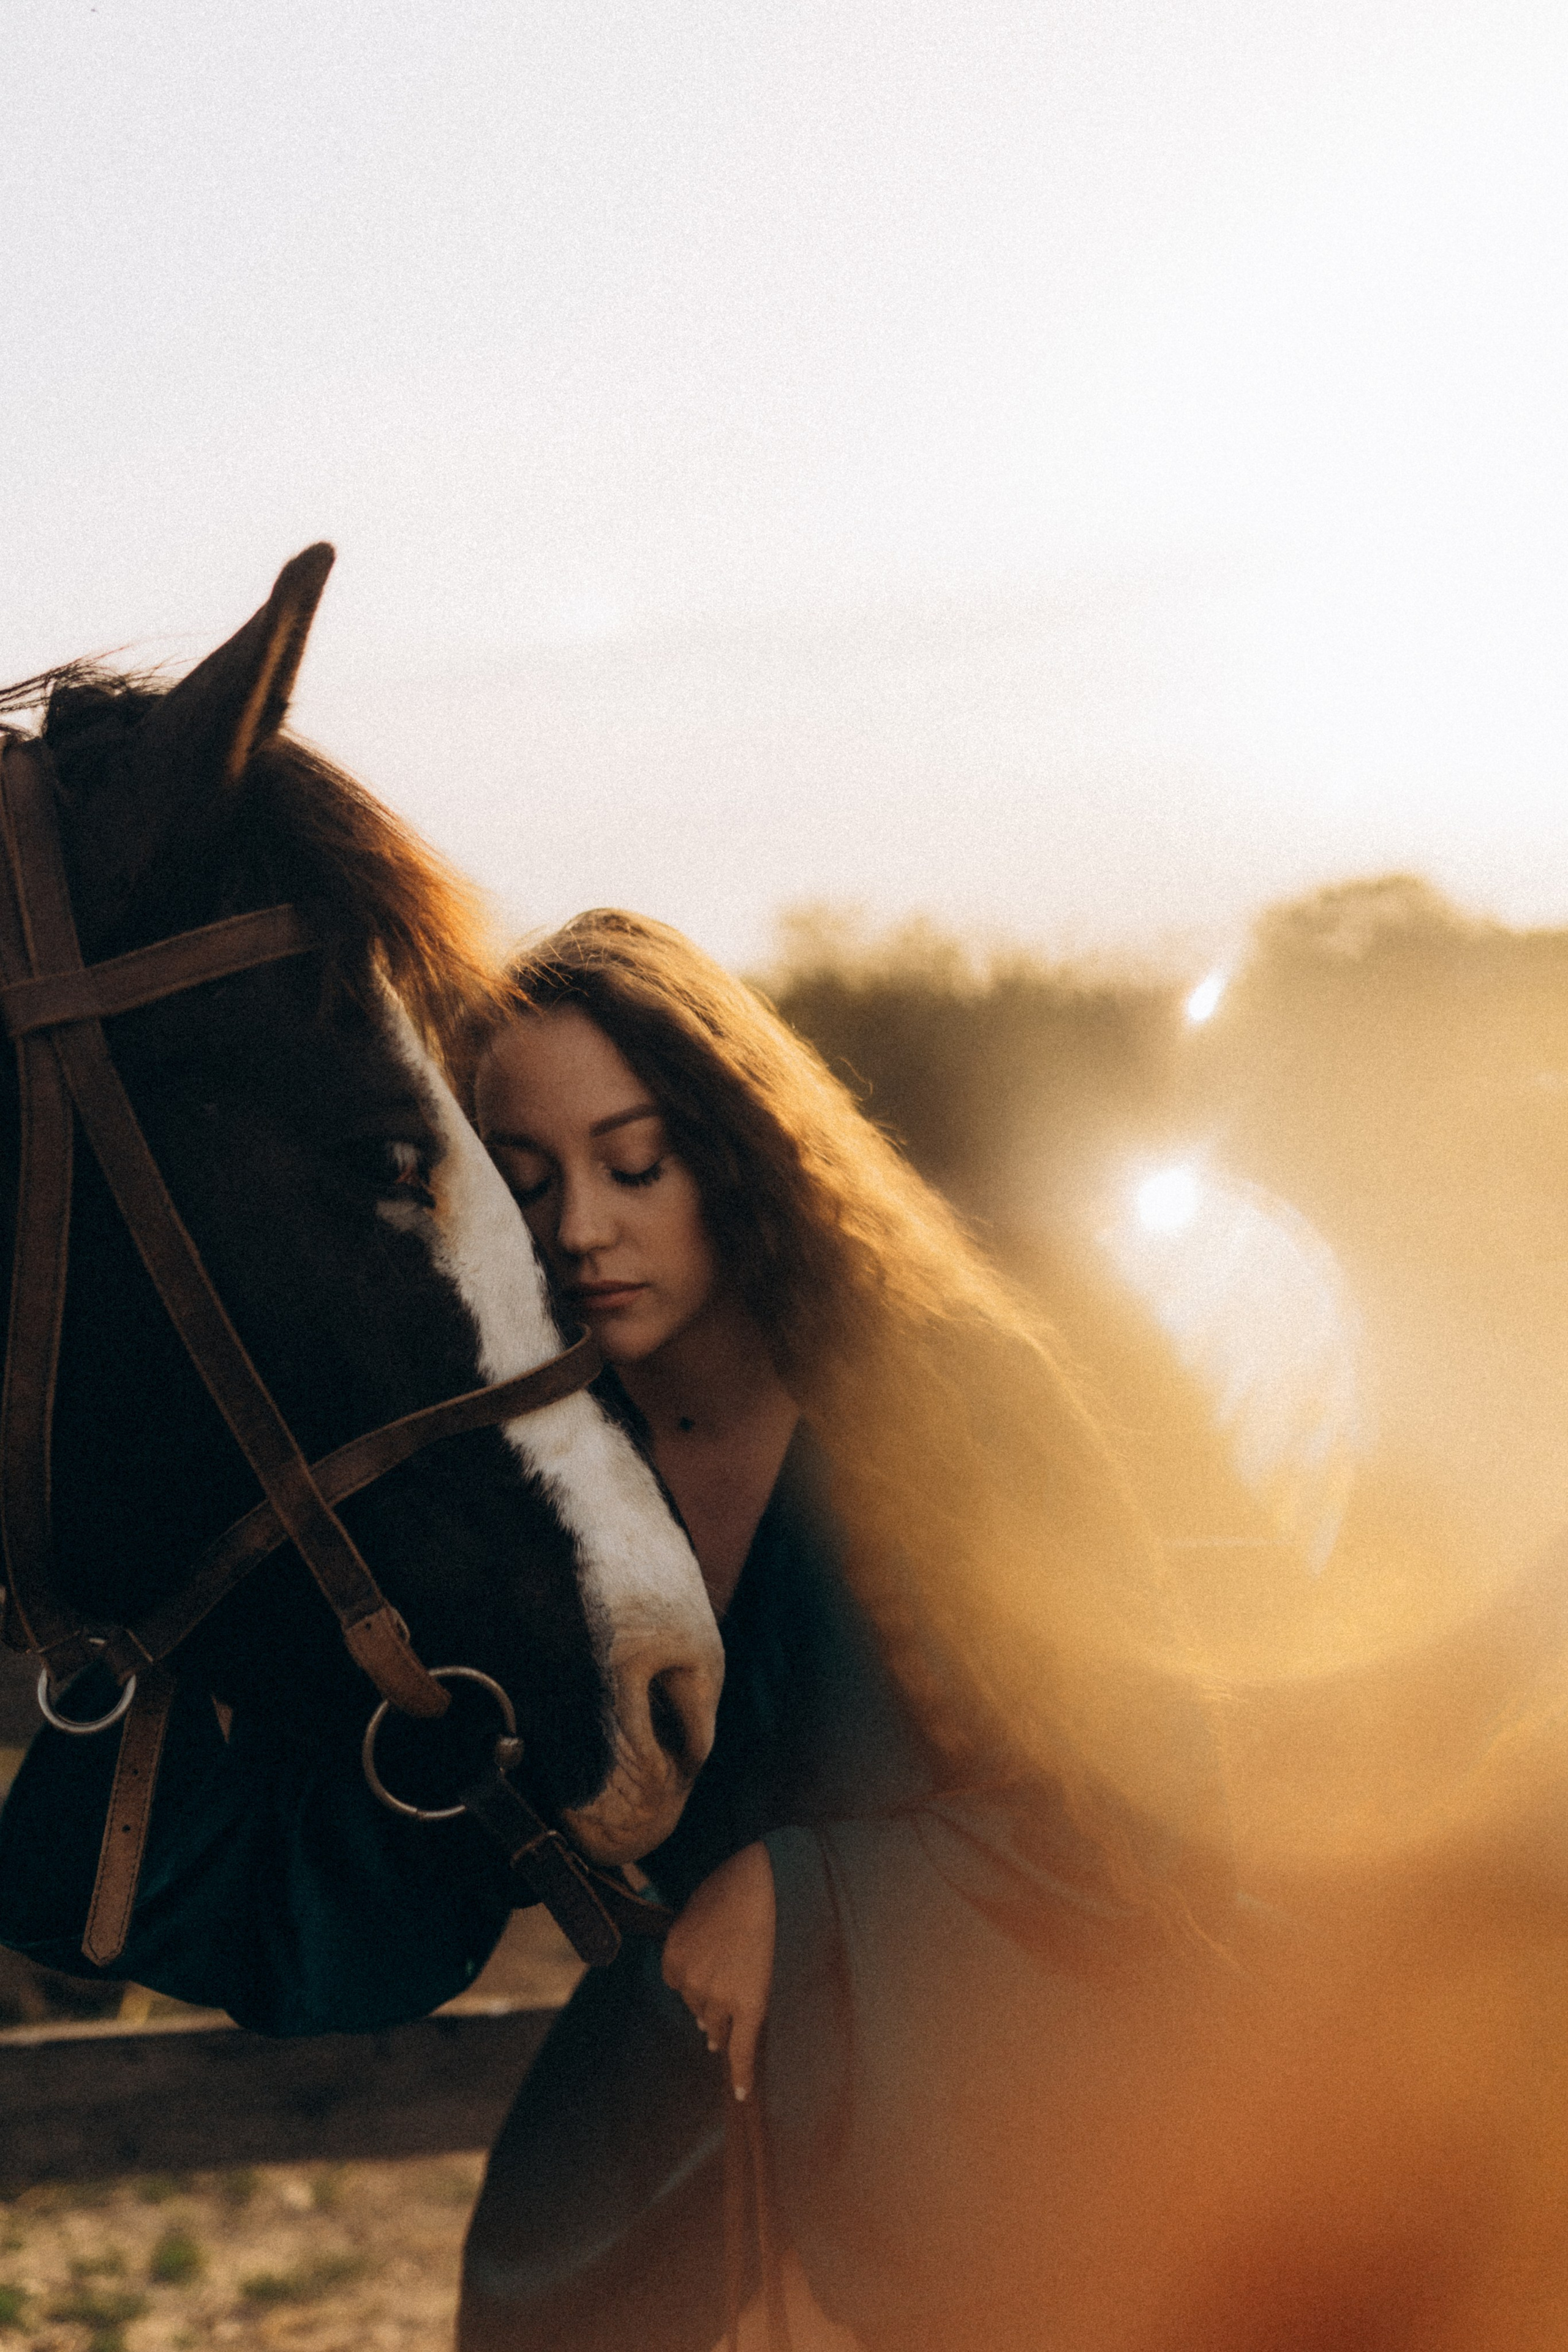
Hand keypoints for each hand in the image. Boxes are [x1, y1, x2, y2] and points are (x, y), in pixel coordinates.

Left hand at [662, 1840, 775, 2099]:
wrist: (754, 1882)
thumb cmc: (726, 1886)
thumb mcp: (693, 1911)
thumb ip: (692, 1940)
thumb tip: (702, 1953)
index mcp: (673, 1959)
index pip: (679, 1983)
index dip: (694, 1983)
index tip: (702, 1985)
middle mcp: (691, 1983)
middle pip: (698, 2005)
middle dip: (706, 2005)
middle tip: (713, 2009)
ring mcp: (719, 1997)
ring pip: (717, 2025)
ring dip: (719, 2029)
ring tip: (719, 2037)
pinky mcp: (749, 2005)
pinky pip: (743, 2046)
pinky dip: (743, 2071)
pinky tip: (743, 2093)